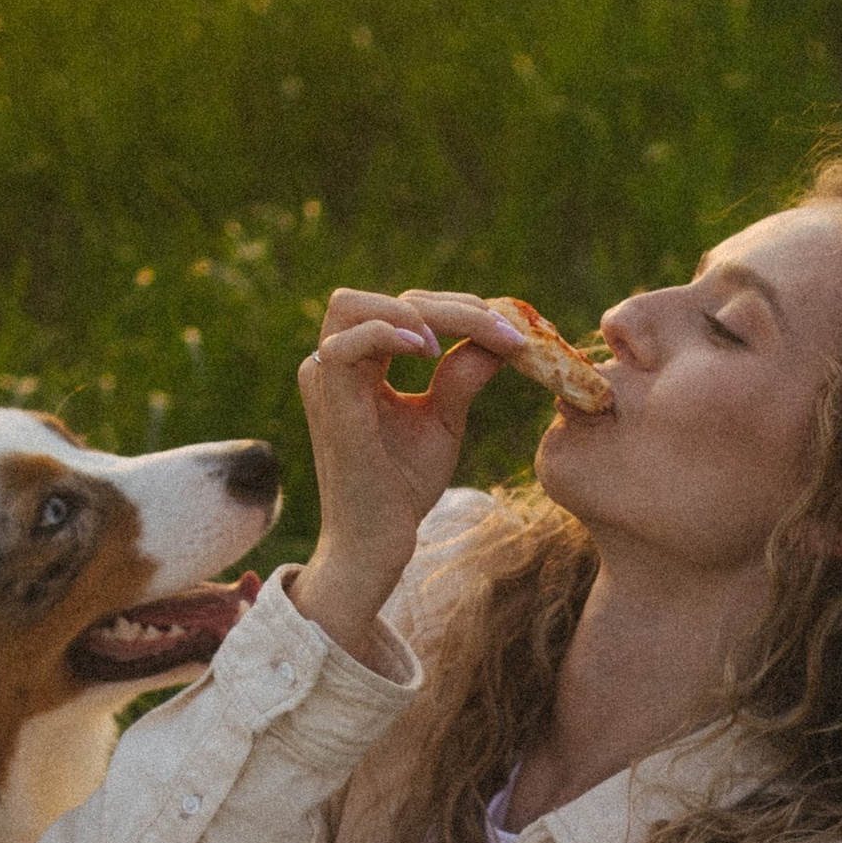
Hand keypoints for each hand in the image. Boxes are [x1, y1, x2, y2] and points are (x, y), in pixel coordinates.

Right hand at [285, 286, 530, 667]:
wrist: (379, 543)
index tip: (517, 333)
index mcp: (359, 364)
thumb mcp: (445, 419)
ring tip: (464, 343)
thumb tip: (502, 337)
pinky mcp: (327, 401)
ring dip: (417, 312)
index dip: (463, 312)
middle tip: (502, 330)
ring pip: (355, 305)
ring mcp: (324, 378)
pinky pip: (345, 344)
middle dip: (449, 306)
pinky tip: (429, 351)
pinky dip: (388, 334)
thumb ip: (464, 374)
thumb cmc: (403, 487)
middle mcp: (334, 362)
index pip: (407, 311)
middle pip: (383, 298)